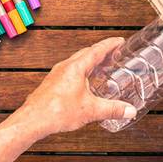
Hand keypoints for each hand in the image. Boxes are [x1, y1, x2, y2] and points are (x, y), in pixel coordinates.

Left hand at [9, 37, 134, 141]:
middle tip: (114, 55)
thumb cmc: (56, 112)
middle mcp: (65, 67)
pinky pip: (70, 72)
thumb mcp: (91, 110)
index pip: (97, 50)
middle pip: (87, 53)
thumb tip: (129, 110)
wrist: (33, 120)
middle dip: (102, 53)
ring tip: (102, 69)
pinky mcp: (52, 84)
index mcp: (76, 67)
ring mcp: (57, 75)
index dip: (110, 44)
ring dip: (91, 63)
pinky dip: (82, 72)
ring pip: (77, 62)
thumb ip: (112, 110)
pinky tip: (85, 85)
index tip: (120, 41)